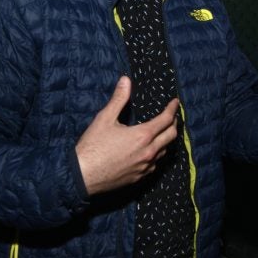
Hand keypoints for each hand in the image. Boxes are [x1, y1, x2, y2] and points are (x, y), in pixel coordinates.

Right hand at [75, 76, 179, 194]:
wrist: (82, 176)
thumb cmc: (92, 147)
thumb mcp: (104, 119)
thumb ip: (118, 99)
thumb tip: (126, 81)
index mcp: (143, 136)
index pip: (166, 119)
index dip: (172, 109)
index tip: (175, 102)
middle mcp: (149, 152)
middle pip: (171, 136)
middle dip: (174, 123)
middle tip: (173, 116)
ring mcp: (145, 166)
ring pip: (165, 151)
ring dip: (167, 140)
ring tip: (164, 132)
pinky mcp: (140, 177)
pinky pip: (155, 164)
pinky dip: (157, 154)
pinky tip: (151, 151)